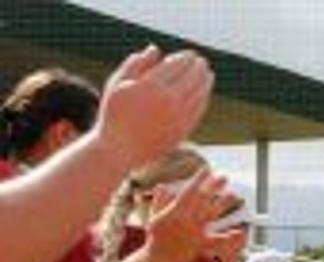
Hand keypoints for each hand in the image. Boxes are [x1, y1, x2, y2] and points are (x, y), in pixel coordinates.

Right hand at [97, 46, 213, 169]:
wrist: (120, 148)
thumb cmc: (115, 113)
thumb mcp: (118, 83)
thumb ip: (136, 63)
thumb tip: (156, 49)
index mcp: (152, 86)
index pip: (177, 65)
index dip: (186, 58)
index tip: (190, 54)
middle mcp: (168, 101)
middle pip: (192, 78)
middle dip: (199, 67)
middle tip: (202, 62)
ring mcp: (179, 117)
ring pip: (200, 95)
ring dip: (206, 82)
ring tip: (208, 74)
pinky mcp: (183, 130)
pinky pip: (199, 111)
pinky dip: (204, 99)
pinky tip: (204, 94)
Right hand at [144, 169, 235, 261]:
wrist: (157, 258)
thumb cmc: (155, 238)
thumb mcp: (154, 216)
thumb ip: (160, 201)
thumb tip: (162, 186)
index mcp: (175, 210)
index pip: (189, 191)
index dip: (199, 179)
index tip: (207, 169)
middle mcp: (186, 219)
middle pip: (203, 199)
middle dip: (214, 187)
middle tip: (224, 177)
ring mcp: (194, 231)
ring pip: (211, 214)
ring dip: (223, 204)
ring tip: (235, 195)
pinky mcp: (200, 244)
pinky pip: (216, 241)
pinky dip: (228, 237)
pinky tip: (240, 233)